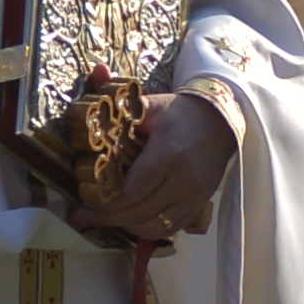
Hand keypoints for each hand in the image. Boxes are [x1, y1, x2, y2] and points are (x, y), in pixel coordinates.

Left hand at [83, 88, 235, 242]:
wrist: (222, 122)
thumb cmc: (181, 113)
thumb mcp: (151, 105)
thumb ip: (121, 105)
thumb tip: (95, 73)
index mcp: (166, 155)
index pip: (130, 192)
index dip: (103, 204)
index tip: (82, 208)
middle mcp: (181, 181)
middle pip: (137, 212)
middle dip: (106, 219)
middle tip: (82, 219)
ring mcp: (192, 197)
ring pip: (153, 227)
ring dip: (125, 227)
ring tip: (104, 221)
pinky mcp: (198, 205)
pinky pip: (169, 229)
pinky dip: (147, 230)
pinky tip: (131, 223)